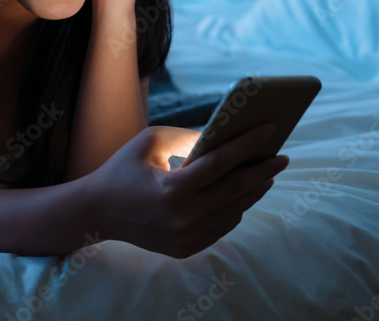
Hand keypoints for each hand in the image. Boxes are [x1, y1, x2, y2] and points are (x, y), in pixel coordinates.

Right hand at [81, 123, 288, 258]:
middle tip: (281, 156)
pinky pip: (222, 227)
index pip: (220, 164)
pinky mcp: (186, 249)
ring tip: (266, 174)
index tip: (269, 131)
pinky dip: (236, 208)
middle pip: (235, 190)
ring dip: (253, 191)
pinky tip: (243, 194)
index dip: (247, 145)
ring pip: (234, 211)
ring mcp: (186, 238)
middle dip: (262, 170)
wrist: (97, 212)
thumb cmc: (122, 170)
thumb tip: (223, 137)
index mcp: (172, 190)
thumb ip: (187, 137)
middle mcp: (183, 218)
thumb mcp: (149, 143)